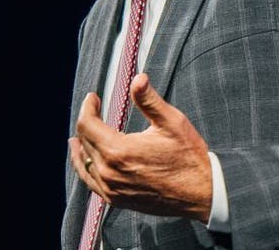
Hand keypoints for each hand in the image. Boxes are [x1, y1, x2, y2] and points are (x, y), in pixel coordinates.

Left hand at [69, 73, 212, 221]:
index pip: (87, 125)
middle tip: (93, 109)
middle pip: (84, 142)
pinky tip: (88, 163)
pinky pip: (91, 183)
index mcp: (119, 151)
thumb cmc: (188, 157)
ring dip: (81, 147)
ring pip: (84, 164)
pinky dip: (85, 169)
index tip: (93, 98)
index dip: (87, 107)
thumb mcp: (172, 122)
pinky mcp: (117, 200)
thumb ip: (149, 100)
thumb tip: (138, 78)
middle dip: (86, 123)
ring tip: (77, 138)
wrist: (201, 193)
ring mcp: (112, 189)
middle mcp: (110, 172)